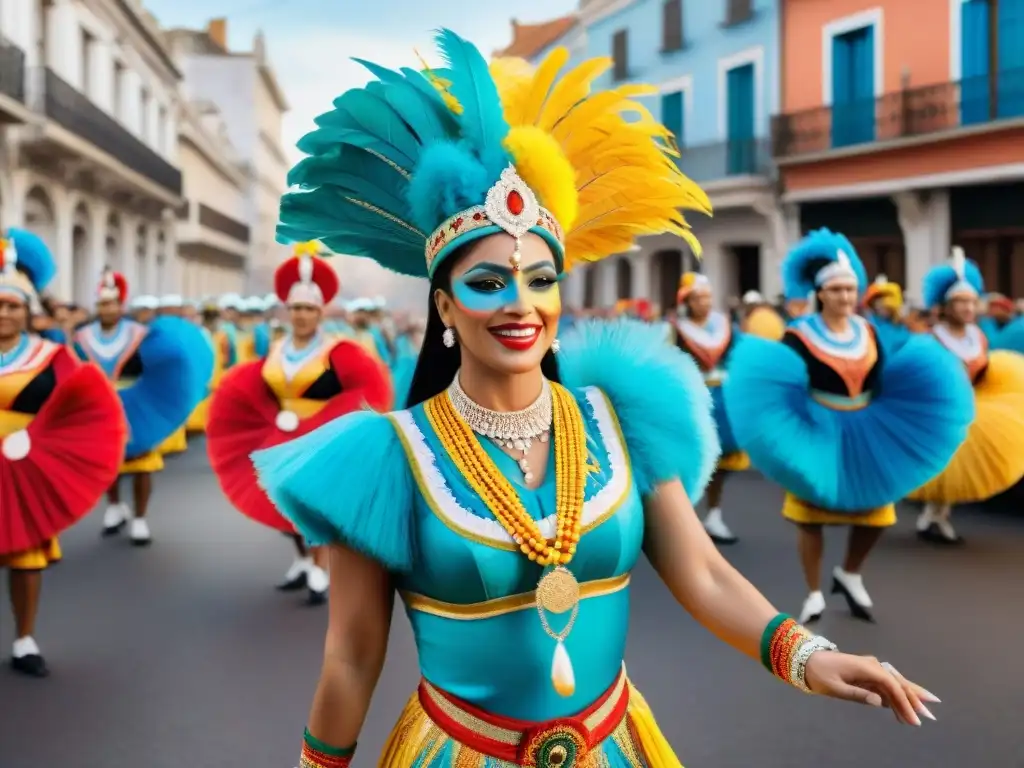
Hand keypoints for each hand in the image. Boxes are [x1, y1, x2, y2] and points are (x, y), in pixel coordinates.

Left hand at [804, 652, 939, 725]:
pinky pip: (885, 685)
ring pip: (895, 683)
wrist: (806, 659)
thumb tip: (880, 702)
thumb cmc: (818, 673)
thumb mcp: (834, 687)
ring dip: (908, 697)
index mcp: (866, 667)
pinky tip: (902, 709)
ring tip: (924, 712)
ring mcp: (870, 668)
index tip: (913, 718)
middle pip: (898, 682)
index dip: (904, 702)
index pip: (891, 685)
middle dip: (914, 699)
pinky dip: (895, 697)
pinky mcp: (867, 673)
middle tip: (929, 716)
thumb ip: (856, 694)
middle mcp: (872, 665)